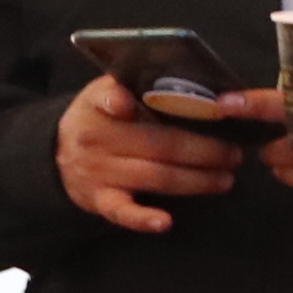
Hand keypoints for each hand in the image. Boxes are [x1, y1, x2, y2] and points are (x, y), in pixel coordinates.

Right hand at [55, 75, 241, 232]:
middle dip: (203, 151)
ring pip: (154, 176)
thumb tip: (176, 69)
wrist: (56, 152)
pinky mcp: (98, 199)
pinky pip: (122, 211)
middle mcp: (95, 139)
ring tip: (226, 179)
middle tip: (235, 154)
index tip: (128, 104)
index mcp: (98, 106)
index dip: (116, 101)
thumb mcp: (106, 91)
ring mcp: (97, 171)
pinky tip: (165, 223)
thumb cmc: (101, 117)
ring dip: (195, 181)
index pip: (106, 98)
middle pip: (158, 144)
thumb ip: (134, 83)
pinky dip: (143, 219)